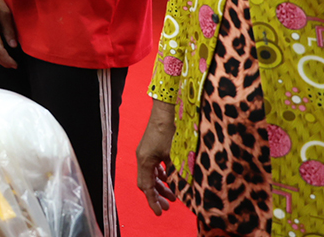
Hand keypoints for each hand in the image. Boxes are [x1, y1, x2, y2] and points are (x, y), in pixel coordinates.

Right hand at [135, 100, 177, 214]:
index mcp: (145, 161)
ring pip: (150, 175)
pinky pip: (153, 166)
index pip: (146, 187)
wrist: (167, 109)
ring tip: (173, 195)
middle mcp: (142, 157)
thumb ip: (176, 173)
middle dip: (157, 195)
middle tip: (168, 206)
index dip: (153, 201)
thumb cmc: (171, 130)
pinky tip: (171, 178)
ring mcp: (145, 151)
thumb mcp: (176, 155)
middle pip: (146, 182)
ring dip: (161, 186)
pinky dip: (161, 175)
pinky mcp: (150, 147)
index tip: (160, 212)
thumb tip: (181, 189)